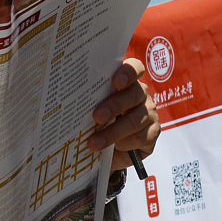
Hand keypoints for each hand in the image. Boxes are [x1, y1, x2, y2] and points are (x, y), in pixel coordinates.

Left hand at [86, 57, 159, 172]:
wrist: (108, 152)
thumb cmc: (95, 125)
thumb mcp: (89, 112)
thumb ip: (87, 103)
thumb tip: (68, 104)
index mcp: (125, 83)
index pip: (134, 68)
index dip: (128, 72)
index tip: (115, 82)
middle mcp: (140, 94)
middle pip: (133, 94)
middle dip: (114, 106)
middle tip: (97, 117)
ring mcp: (149, 113)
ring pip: (135, 119)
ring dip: (113, 132)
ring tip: (94, 142)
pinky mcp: (153, 132)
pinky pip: (141, 137)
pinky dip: (125, 143)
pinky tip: (113, 148)